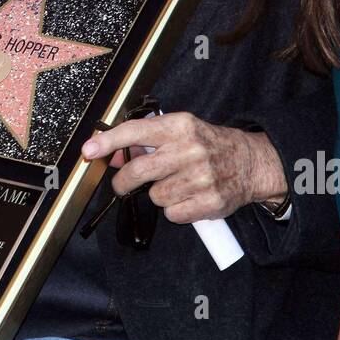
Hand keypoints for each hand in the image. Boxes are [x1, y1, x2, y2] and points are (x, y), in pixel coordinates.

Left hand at [80, 112, 286, 223]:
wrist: (250, 162)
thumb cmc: (208, 145)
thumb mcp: (179, 132)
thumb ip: (145, 142)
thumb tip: (110, 154)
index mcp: (180, 126)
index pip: (135, 131)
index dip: (108, 142)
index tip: (89, 150)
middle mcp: (190, 149)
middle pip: (139, 170)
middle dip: (124, 181)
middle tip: (124, 184)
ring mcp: (201, 177)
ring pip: (155, 196)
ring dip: (158, 195)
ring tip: (174, 185)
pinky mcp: (209, 202)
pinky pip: (173, 214)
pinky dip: (175, 210)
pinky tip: (187, 197)